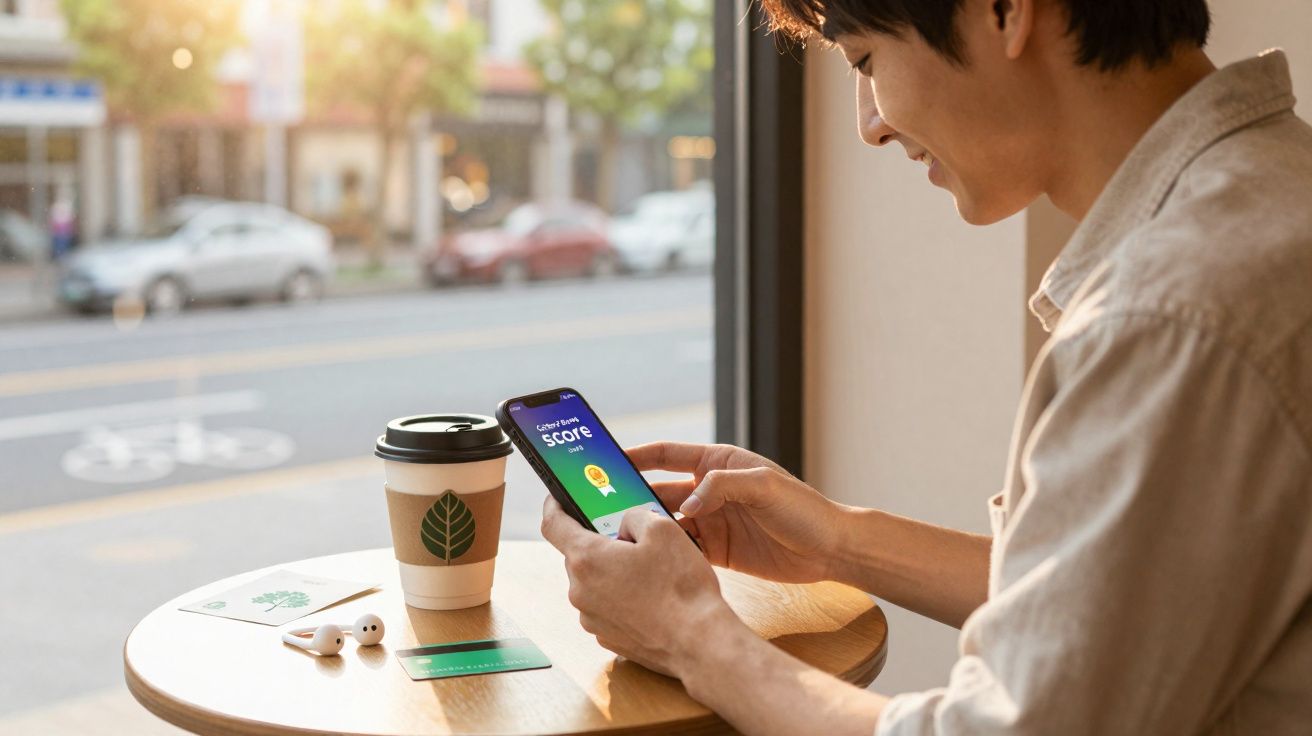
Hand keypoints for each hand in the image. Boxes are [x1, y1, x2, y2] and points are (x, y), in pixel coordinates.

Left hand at [540, 495, 738, 677]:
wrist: (699, 642)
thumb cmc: (681, 587)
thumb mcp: (663, 529)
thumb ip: (634, 516)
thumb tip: (626, 523)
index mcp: (587, 559)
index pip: (553, 524)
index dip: (554, 505)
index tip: (558, 498)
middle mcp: (580, 591)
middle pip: (580, 555)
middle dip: (602, 543)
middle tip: (632, 539)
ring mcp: (591, 618)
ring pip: (595, 582)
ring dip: (614, 572)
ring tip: (650, 572)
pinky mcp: (607, 637)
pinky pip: (607, 606)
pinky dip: (622, 597)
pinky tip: (652, 597)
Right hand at [627, 442, 846, 584]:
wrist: (830, 550)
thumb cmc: (804, 509)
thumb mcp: (765, 486)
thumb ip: (723, 486)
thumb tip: (688, 502)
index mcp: (718, 463)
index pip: (667, 454)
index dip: (636, 456)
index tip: (607, 461)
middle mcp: (710, 490)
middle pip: (659, 491)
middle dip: (631, 498)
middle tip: (602, 508)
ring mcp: (711, 521)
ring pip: (667, 523)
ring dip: (646, 529)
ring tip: (620, 537)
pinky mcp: (716, 550)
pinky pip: (682, 549)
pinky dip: (665, 553)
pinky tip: (648, 560)